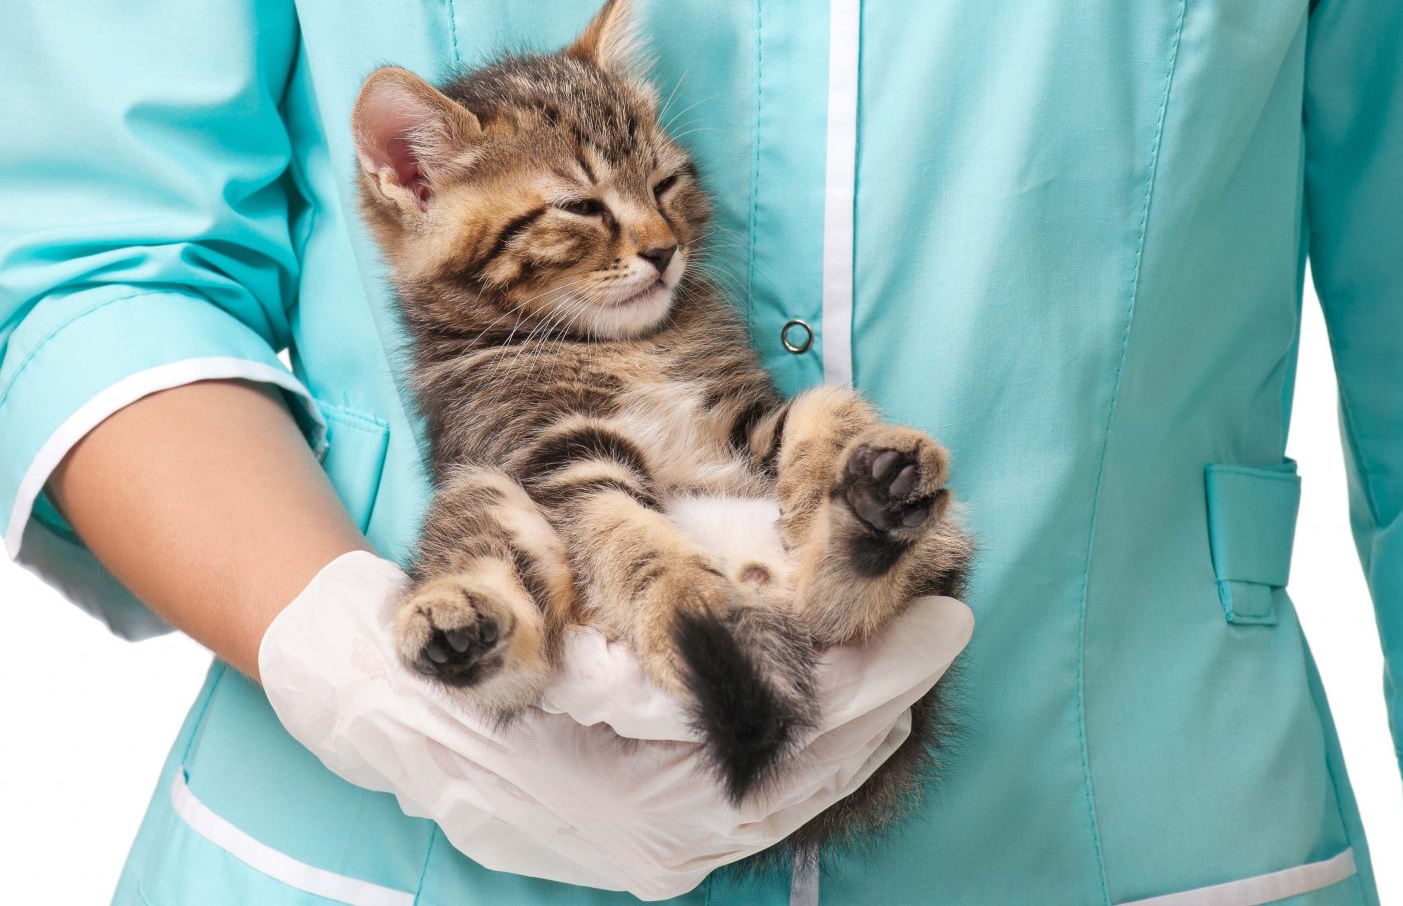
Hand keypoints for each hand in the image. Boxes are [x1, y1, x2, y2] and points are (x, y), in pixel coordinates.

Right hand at [259, 551, 972, 899]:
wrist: (380, 707)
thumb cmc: (458, 654)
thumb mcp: (545, 639)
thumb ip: (641, 664)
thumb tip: (743, 651)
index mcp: (637, 804)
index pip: (791, 751)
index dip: (871, 687)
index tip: (933, 626)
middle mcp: (658, 844)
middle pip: (806, 782)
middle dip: (886, 706)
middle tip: (949, 627)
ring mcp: (655, 850)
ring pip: (790, 797)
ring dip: (860, 733)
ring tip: (918, 663)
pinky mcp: (650, 838)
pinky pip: (754, 801)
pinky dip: (812, 758)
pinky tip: (851, 712)